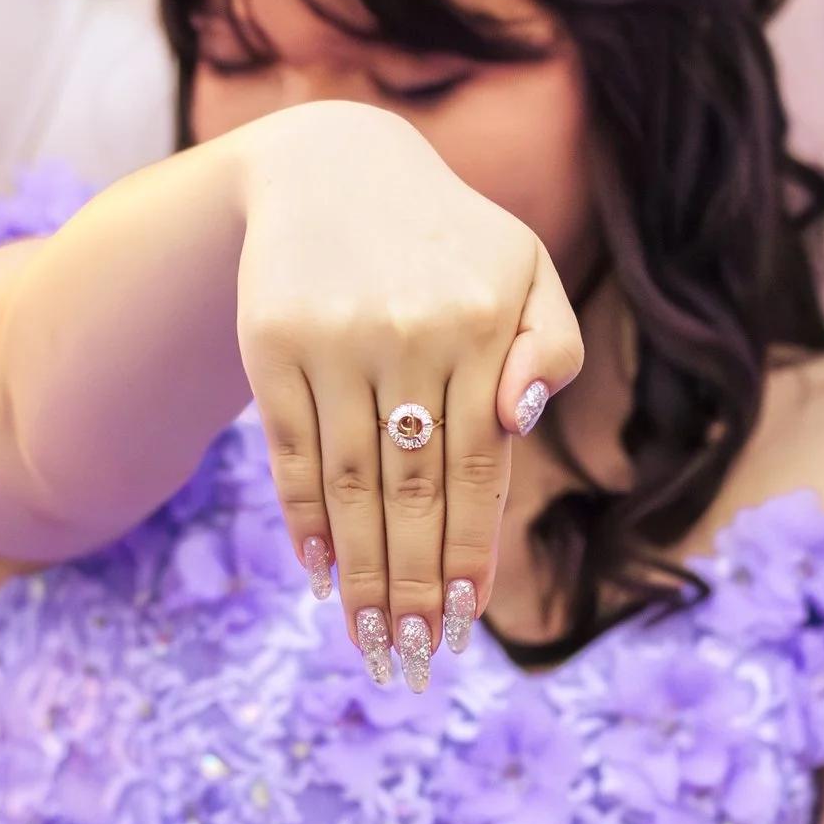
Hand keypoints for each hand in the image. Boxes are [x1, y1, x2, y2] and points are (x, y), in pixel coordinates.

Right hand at [232, 103, 583, 688]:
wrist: (334, 166)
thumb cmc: (448, 240)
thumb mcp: (526, 269)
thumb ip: (551, 346)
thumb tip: (518, 426)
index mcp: (483, 324)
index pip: (479, 466)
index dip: (469, 549)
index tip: (465, 616)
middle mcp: (409, 334)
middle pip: (411, 488)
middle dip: (411, 584)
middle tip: (414, 658)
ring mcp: (335, 340)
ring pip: (350, 482)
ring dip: (359, 571)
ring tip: (369, 640)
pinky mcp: (272, 343)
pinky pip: (291, 449)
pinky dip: (303, 518)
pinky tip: (317, 571)